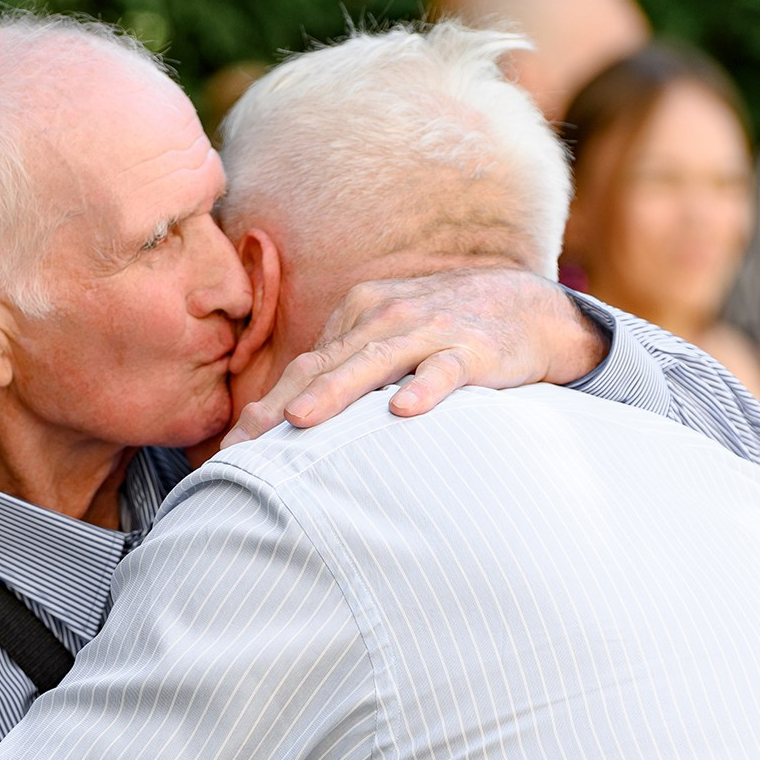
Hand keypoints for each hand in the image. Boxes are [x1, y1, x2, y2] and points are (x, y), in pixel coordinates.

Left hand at [223, 267, 604, 446]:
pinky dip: (425, 387)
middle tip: (244, 444)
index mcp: (359, 317)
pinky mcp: (474, 350)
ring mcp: (431, 331)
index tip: (231, 450)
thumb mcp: (387, 343)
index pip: (304, 367)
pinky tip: (403, 410)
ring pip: (375, 362)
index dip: (265, 407)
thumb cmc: (444, 335)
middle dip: (281, 406)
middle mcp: (387, 319)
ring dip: (337, 392)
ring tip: (301, 421)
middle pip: (326, 365)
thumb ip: (343, 373)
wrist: (528, 309)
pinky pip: (445, 368)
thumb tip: (285, 422)